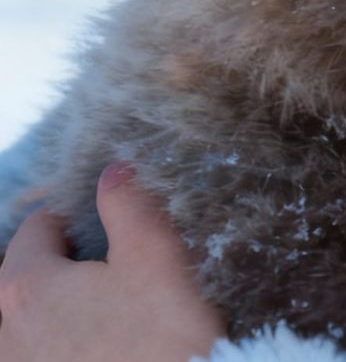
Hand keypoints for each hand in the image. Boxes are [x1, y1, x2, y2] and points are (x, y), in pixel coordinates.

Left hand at [0, 163, 226, 361]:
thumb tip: (112, 171)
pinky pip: (38, 355)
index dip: (71, 218)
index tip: (102, 223)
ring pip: (24, 325)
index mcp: (25, 287)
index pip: (35, 230)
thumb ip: (127, 204)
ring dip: (52, 311)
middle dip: (55, 267)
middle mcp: (5, 334)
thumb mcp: (155, 255)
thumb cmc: (161, 335)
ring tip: (102, 311)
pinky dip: (58, 346)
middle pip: (21, 280)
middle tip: (103, 267)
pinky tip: (100, 348)